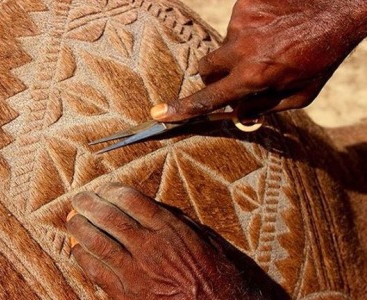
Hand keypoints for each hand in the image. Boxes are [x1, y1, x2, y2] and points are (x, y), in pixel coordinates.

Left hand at [66, 183, 266, 299]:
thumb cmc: (219, 275)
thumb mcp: (205, 238)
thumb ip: (176, 220)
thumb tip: (150, 206)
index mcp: (170, 229)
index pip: (131, 200)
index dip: (112, 190)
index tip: (104, 188)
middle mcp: (150, 247)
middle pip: (109, 218)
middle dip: (89, 204)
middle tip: (78, 197)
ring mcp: (137, 272)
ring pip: (98, 243)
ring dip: (79, 228)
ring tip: (71, 219)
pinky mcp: (129, 295)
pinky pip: (97, 273)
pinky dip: (83, 259)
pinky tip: (78, 250)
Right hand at [150, 0, 366, 120]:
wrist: (339, 8)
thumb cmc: (322, 56)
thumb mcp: (300, 95)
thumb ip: (262, 107)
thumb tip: (233, 112)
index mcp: (254, 76)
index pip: (208, 98)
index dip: (182, 109)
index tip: (159, 113)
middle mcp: (242, 49)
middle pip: (205, 68)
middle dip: (216, 74)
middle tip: (239, 71)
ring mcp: (241, 22)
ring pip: (223, 45)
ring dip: (239, 50)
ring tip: (270, 43)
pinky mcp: (245, 4)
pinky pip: (236, 24)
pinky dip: (250, 29)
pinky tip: (273, 26)